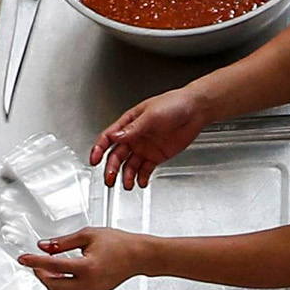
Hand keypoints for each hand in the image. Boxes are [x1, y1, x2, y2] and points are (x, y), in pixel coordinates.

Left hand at [23, 226, 155, 289]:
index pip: (52, 265)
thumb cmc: (120, 244)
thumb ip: (62, 242)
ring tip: (47, 269)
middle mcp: (89, 284)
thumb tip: (44, 246)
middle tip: (35, 262)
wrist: (138, 256)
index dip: (34, 261)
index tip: (23, 258)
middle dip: (40, 273)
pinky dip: (60, 287)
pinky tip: (60, 276)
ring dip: (49, 282)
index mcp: (87, 268)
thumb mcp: (87, 235)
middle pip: (52, 285)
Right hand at [90, 88, 205, 186]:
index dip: (99, 149)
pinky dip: (141, 178)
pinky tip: (141, 183)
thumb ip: (133, 128)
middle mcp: (134, 137)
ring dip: (126, 176)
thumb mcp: (151, 115)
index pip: (108, 137)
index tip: (94, 160)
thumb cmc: (173, 104)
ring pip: (130, 165)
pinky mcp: (156, 156)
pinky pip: (145, 170)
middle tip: (109, 179)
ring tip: (127, 185)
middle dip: (111, 168)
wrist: (195, 110)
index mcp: (128, 123)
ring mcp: (145, 147)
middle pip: (117, 155)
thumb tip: (116, 137)